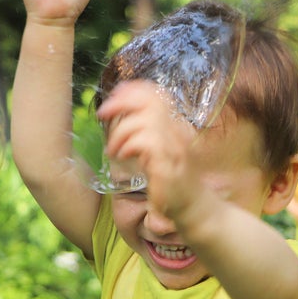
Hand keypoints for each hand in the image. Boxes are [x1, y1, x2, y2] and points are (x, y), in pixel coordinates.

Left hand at [98, 81, 200, 219]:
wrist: (194, 209)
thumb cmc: (173, 183)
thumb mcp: (158, 152)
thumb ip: (145, 134)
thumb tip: (121, 116)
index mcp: (175, 126)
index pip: (156, 94)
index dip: (133, 89)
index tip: (114, 95)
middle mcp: (178, 133)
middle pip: (150, 101)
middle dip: (121, 103)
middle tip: (103, 114)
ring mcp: (175, 148)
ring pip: (144, 121)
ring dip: (121, 132)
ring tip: (114, 150)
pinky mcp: (169, 165)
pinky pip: (146, 143)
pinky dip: (128, 146)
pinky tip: (123, 156)